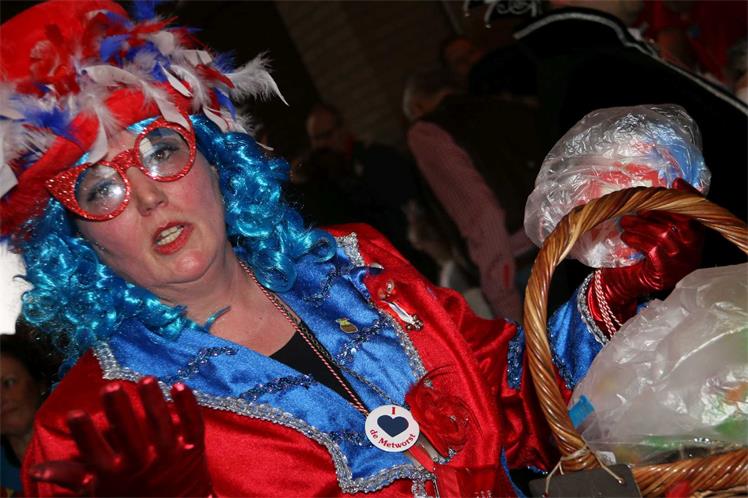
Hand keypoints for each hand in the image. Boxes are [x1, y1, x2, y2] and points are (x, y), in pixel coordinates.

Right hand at [30, 377, 213, 496]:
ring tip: (146, 380)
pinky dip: (189, 407)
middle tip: (111, 387)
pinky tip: (180, 386)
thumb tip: (37, 471)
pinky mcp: (193, 450)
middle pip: (130, 436)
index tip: (74, 414)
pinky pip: (194, 426)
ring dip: (154, 403)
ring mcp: (170, 456)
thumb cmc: (131, 497)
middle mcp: (143, 464)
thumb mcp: (99, 491)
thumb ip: (71, 477)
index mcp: (116, 474)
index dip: (86, 435)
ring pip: (162, 427)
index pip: (97, 453)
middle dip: (120, 412)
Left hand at [588, 179, 702, 334]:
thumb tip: (651, 193)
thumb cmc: (641, 255)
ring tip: (625, 221)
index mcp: (694, 238)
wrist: (625, 285)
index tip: (676, 182)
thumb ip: (659, 218)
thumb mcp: (654, 234)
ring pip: (664, 235)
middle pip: (680, 223)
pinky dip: (637, 240)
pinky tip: (626, 236)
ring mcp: (680, 264)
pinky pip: (653, 250)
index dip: (688, 197)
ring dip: (642, 225)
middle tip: (636, 206)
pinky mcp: (664, 273)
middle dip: (657, 211)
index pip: (695, 214)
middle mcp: (692, 251)